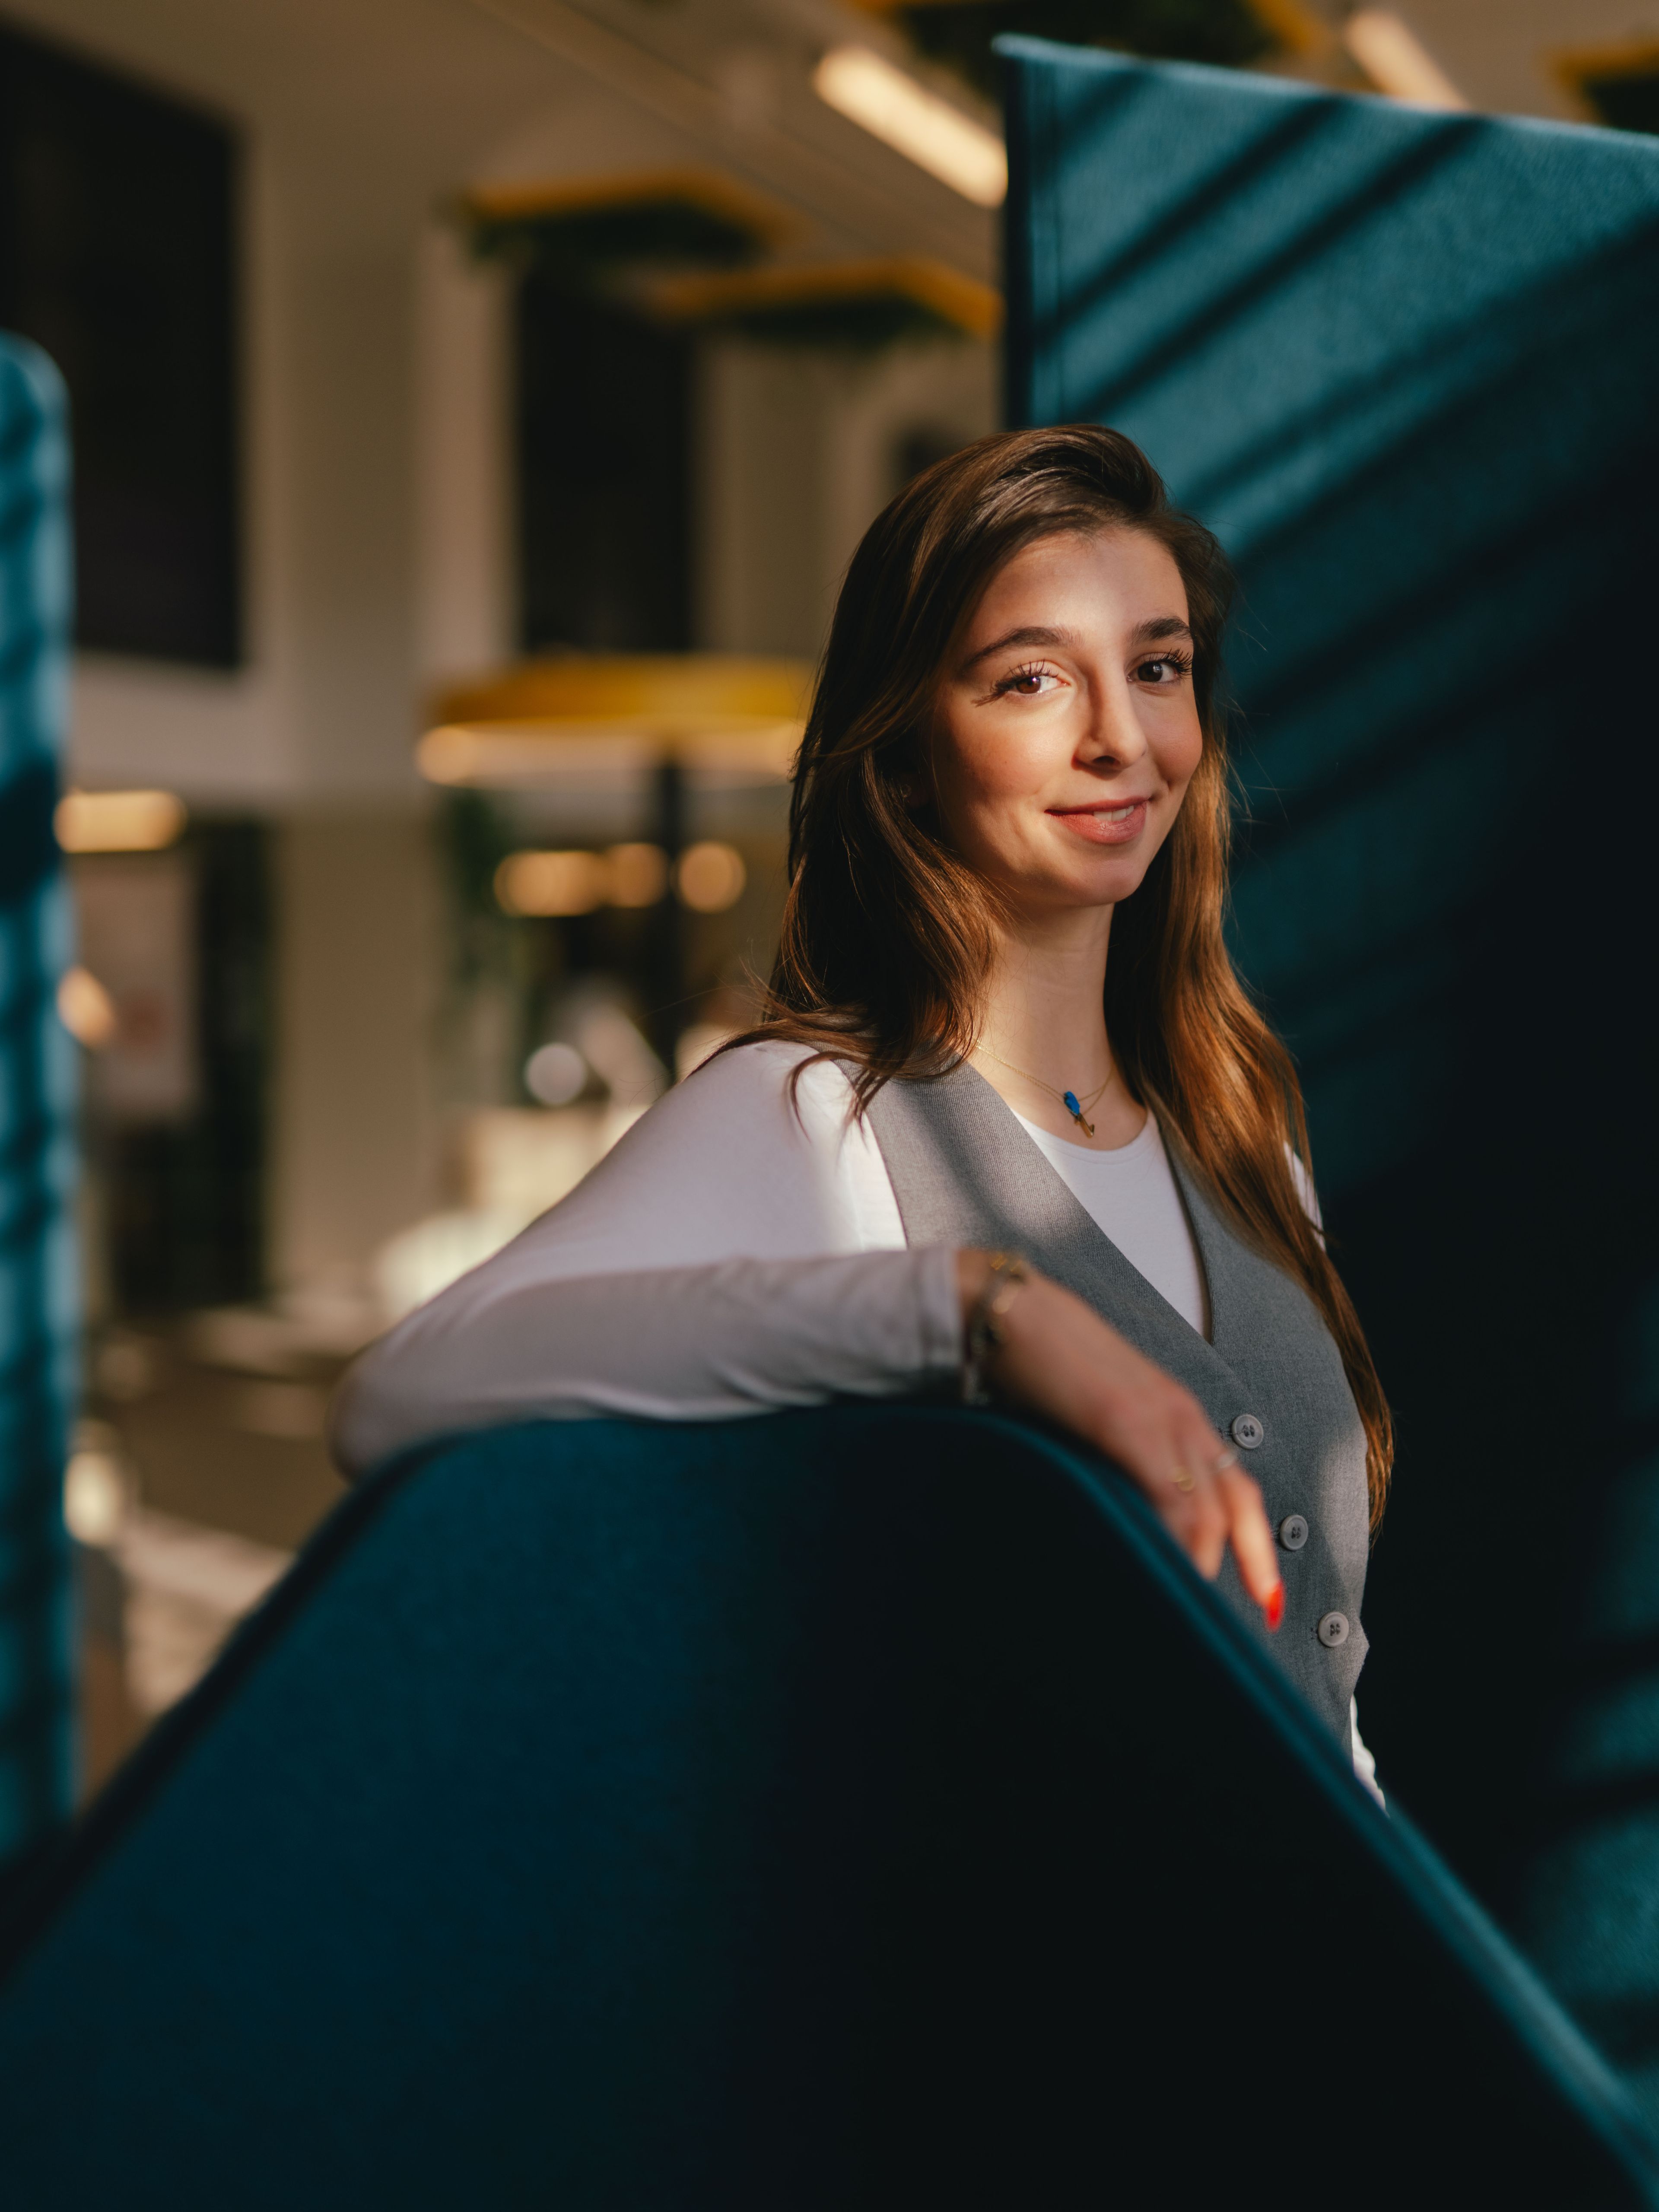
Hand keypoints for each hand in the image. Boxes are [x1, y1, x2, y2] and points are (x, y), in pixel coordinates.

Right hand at [957, 1251, 1283, 1624]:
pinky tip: (1157, 1569)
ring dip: (1195, 1565)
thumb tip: (1116, 1508)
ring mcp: (1156, 1418)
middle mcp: (1179, 1415)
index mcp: (1176, 1413)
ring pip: (1205, 1511)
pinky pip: (1168, 1496)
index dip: (1257, 1550)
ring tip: (1173, 1606)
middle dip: (1236, 1567)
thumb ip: (1118, 1456)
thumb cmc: (1040, 1362)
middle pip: (1233, 1508)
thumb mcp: (1096, 1412)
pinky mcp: (1123, 1421)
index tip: (1267, 1599)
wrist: (1009, 1308)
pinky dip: (1171, 1540)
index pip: (1236, 1491)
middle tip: (1213, 1619)